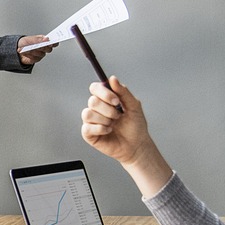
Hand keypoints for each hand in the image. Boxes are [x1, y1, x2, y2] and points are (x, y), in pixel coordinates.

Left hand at [17, 35, 53, 65]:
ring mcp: (41, 54)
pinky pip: (36, 58)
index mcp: (43, 40)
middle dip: (42, 48)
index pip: (53, 42)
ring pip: (41, 54)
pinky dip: (30, 55)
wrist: (16, 49)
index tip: (51, 43)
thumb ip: (38, 39)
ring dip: (34, 51)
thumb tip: (46, 39)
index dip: (54, 43)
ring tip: (27, 49)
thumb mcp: (30, 39)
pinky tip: (26, 53)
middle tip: (37, 46)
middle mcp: (44, 47)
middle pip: (49, 49)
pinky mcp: (37, 59)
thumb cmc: (24, 42)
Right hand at [80, 77, 175, 198]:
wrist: (137, 145)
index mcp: (105, 99)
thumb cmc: (136, 126)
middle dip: (108, 109)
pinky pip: (87, 127)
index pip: (95, 88)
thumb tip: (112, 78)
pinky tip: (109, 131)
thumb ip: (123, 91)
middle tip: (118, 116)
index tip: (116, 100)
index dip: (103, 92)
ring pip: (88, 114)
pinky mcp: (89, 134)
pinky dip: (101, 129)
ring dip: (104, 120)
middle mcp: (96, 109)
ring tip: (113, 124)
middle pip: (92, 101)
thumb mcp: (134, 106)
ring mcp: (91, 121)